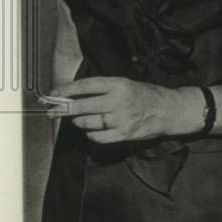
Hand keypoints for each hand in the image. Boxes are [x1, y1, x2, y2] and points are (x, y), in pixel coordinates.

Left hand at [46, 77, 203, 142]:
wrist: (170, 110)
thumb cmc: (147, 95)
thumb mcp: (127, 84)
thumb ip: (104, 89)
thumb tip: (77, 95)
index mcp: (119, 84)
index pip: (86, 86)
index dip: (67, 89)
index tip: (54, 93)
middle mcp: (118, 101)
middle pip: (82, 106)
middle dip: (64, 109)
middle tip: (52, 111)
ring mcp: (120, 120)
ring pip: (87, 123)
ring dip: (78, 121)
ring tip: (78, 119)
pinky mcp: (123, 134)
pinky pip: (98, 137)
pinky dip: (91, 134)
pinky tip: (93, 129)